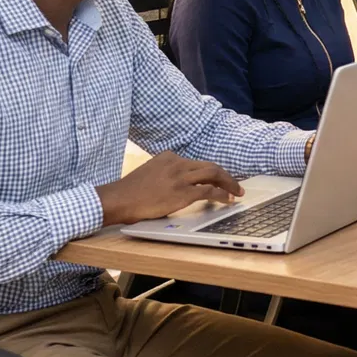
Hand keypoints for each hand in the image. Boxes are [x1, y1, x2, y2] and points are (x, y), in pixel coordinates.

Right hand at [96, 151, 241, 225]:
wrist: (119, 199)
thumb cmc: (130, 191)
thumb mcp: (149, 172)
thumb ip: (165, 173)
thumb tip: (177, 184)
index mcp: (169, 157)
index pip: (196, 162)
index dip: (211, 172)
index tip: (218, 179)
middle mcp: (177, 163)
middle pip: (210, 166)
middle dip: (225, 175)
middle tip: (236, 185)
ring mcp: (181, 177)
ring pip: (214, 174)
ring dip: (229, 183)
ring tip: (237, 192)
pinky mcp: (183, 192)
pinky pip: (210, 191)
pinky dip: (222, 194)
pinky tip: (228, 199)